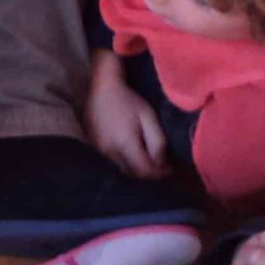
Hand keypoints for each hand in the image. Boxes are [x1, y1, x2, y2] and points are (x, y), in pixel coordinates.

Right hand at [85, 53, 169, 179]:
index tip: (170, 168)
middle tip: (162, 167)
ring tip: (148, 161)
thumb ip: (157, 142)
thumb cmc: (127, 100)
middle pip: (133, 175)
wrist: (100, 89)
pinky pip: (112, 164)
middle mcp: (109, 153)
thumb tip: (162, 164)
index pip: (145, 171)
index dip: (160, 174)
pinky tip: (132, 155)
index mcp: (125, 144)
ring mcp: (99, 152)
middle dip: (149, 174)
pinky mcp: (93, 149)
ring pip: (122, 171)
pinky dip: (125, 164)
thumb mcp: (149, 117)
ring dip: (136, 170)